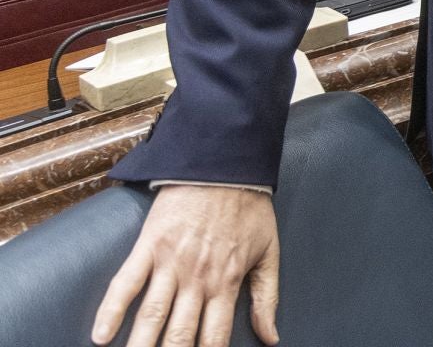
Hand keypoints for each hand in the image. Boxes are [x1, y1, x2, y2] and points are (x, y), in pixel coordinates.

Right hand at [93, 184, 279, 346]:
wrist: (225, 165)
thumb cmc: (249, 210)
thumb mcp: (269, 253)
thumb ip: (267, 298)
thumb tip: (271, 338)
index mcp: (227, 283)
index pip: (213, 338)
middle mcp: (197, 279)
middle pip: (179, 335)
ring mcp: (171, 263)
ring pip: (151, 316)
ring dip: (140, 345)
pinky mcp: (148, 246)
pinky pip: (126, 283)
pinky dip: (111, 310)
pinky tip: (100, 336)